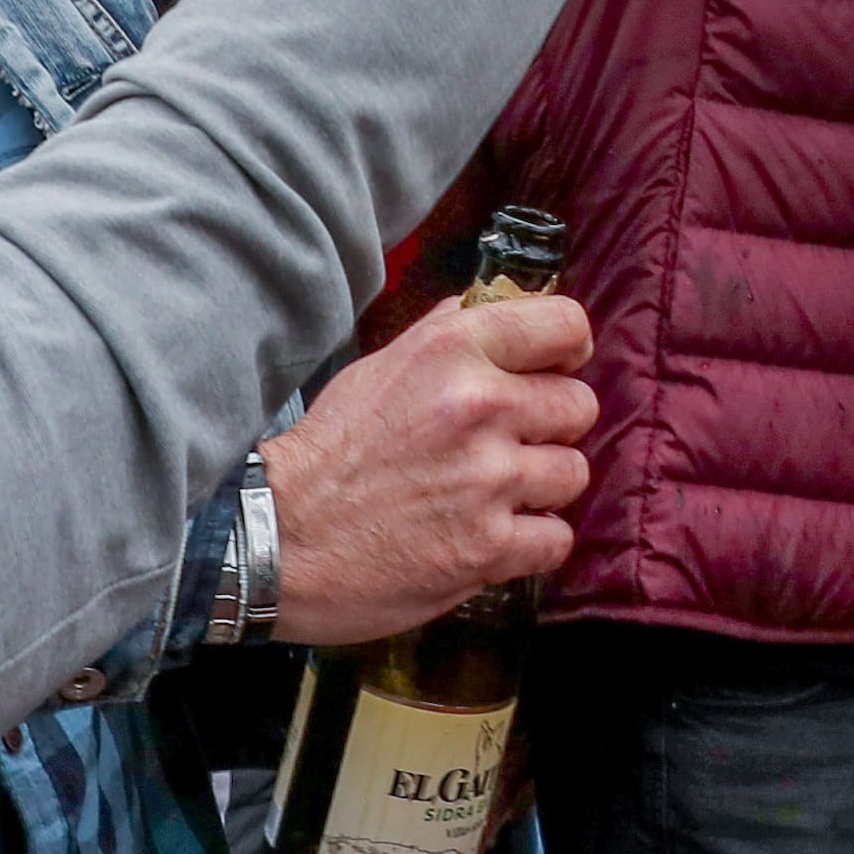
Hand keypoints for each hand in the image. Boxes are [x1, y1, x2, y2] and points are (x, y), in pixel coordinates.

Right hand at [255, 292, 599, 643]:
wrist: (274, 537)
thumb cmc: (328, 453)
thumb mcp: (381, 367)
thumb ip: (448, 334)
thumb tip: (505, 305)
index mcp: (453, 350)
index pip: (566, 326)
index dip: (567, 351)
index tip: (554, 371)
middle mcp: (479, 406)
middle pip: (579, 406)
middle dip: (549, 429)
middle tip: (506, 447)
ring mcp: (488, 479)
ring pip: (573, 473)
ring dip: (539, 490)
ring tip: (490, 497)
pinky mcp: (488, 547)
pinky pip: (557, 539)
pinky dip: (530, 545)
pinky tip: (490, 538)